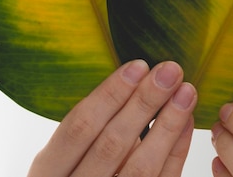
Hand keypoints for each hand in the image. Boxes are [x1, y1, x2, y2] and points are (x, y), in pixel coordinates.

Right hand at [28, 60, 196, 176]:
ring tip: (185, 92)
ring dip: (167, 125)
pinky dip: (176, 152)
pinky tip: (184, 123)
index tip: (138, 66)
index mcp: (47, 172)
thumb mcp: (61, 159)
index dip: (109, 94)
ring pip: (141, 167)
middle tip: (169, 70)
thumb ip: (88, 130)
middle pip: (112, 144)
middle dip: (144, 103)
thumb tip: (131, 82)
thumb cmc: (72, 176)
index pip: (78, 127)